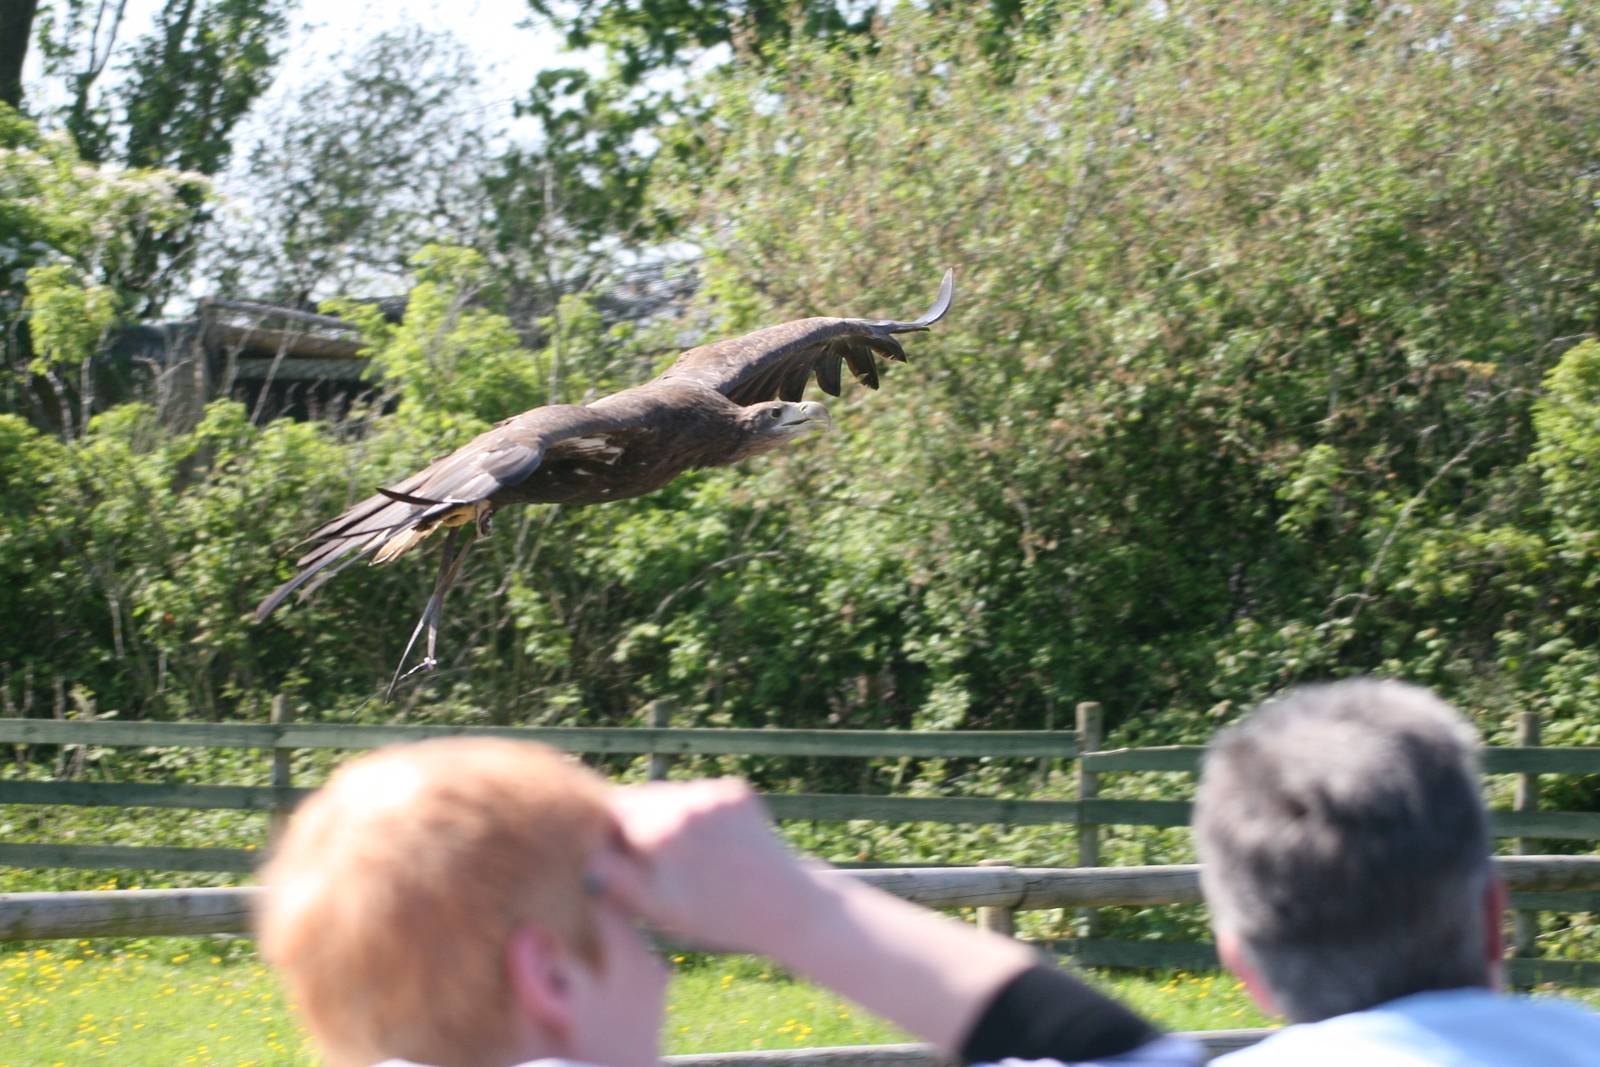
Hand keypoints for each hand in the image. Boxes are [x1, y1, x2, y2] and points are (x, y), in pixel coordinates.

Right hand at [597, 778, 828, 955]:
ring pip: (668, 796)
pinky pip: (698, 795)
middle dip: (633, 822)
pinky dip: (695, 814)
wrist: (787, 907)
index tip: (604, 848)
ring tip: (685, 857)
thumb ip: (613, 875)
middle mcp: (684, 803)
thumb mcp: (656, 907)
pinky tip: (711, 846)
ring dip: (665, 816)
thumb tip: (581, 849)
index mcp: (658, 832)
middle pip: (637, 799)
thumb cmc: (716, 917)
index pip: (607, 812)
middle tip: (647, 859)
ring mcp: (712, 793)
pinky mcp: (734, 790)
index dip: (599, 829)